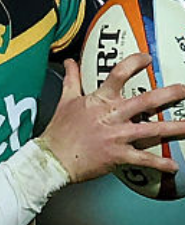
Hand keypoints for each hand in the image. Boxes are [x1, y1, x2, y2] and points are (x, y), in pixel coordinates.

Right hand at [40, 54, 184, 182]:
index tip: (147, 58)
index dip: (134, 63)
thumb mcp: (65, 101)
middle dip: (170, 94)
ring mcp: (117, 136)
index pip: (118, 75)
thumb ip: (72, 80)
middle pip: (146, 101)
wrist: (51, 160)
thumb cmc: (58, 132)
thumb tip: (70, 62)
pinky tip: (173, 166)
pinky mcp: (118, 156)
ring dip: (176, 128)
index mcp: (99, 101)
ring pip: (153, 130)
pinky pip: (143, 159)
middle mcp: (112, 116)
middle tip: (184, 89)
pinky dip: (160, 163)